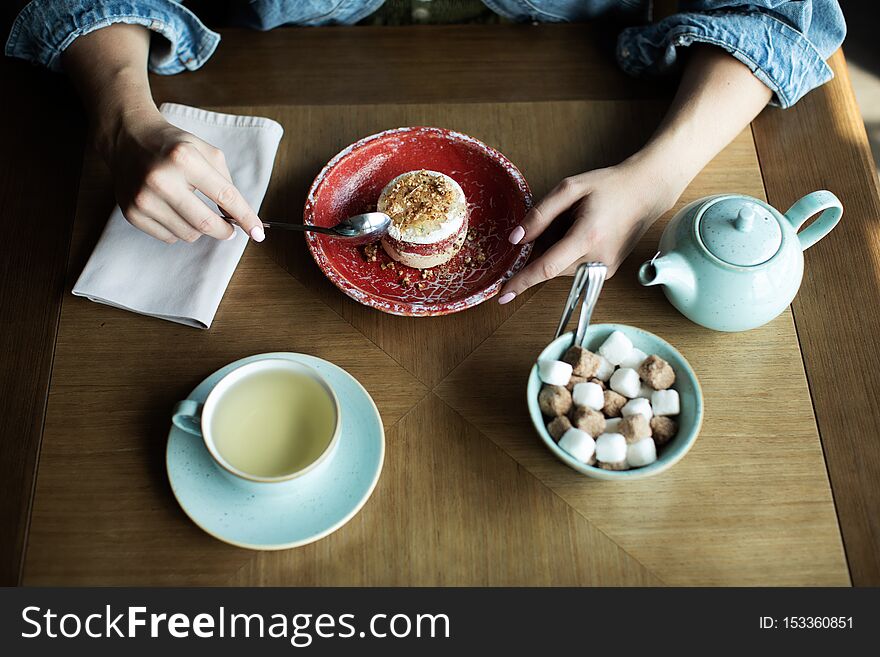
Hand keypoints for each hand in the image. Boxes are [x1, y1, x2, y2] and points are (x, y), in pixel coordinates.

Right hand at [102, 108, 263, 243]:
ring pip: (188, 234)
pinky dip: (179, 229)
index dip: (246, 218)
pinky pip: (169, 237)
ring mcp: (143, 198)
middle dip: (224, 230)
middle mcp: (161, 179)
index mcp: (184, 159)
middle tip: (229, 228)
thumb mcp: (206, 152)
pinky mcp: (131, 213)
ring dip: (200, 229)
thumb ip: (226, 184)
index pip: (225, 196)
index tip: (258, 233)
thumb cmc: (173, 146)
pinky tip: (173, 210)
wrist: (128, 138)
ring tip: (194, 209)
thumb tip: (239, 219)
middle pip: (206, 223)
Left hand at [497, 157, 680, 302]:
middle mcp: (598, 258)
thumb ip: (540, 214)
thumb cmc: (608, 186)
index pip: (547, 267)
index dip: (522, 281)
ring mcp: (606, 268)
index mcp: (587, 236)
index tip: (502, 294)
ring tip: (579, 223)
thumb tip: (515, 240)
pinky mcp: (609, 272)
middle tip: (561, 220)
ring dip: (559, 251)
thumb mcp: (570, 188)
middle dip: (545, 250)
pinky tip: (586, 233)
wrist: (647, 191)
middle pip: (553, 267)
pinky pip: (577, 268)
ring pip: (564, 269)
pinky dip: (572, 254)